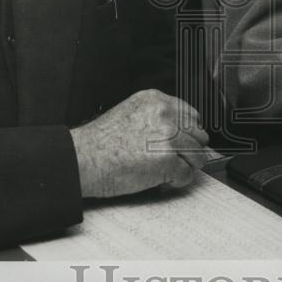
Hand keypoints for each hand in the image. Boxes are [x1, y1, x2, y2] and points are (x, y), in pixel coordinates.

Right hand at [69, 89, 210, 197]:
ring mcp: (168, 137)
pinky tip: (165, 179)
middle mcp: (166, 115)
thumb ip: (157, 116)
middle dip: (190, 150)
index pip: (192, 115)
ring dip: (186, 166)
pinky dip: (178, 181)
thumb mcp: (131, 112)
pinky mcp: (167, 160)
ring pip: (198, 155)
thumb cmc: (101, 141)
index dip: (189, 132)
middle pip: (198, 135)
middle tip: (177, 159)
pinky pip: (186, 174)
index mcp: (157, 101)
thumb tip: (179, 130)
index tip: (184, 142)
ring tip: (170, 170)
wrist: (83, 159)